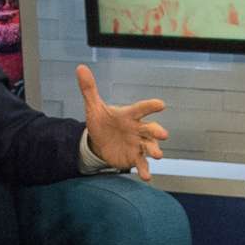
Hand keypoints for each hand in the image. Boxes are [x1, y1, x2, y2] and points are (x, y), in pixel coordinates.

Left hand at [77, 64, 168, 178]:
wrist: (100, 142)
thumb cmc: (102, 122)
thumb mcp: (94, 107)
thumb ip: (89, 89)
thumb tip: (80, 68)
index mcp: (130, 115)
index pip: (141, 109)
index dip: (150, 106)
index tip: (161, 104)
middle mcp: (138, 129)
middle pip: (151, 129)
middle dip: (157, 132)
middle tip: (163, 134)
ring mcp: (138, 144)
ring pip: (150, 147)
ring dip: (155, 150)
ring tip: (158, 155)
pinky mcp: (135, 158)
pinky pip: (142, 164)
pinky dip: (145, 170)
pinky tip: (146, 177)